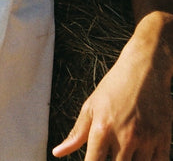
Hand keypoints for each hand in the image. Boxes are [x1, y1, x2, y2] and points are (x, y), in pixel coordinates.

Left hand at [51, 27, 172, 159]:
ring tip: (123, 153)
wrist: (145, 68)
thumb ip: (76, 134)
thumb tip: (58, 153)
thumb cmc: (114, 86)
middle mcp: (124, 136)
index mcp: (102, 128)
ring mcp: (146, 139)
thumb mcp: (91, 106)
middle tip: (109, 155)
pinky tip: (140, 156)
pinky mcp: (163, 139)